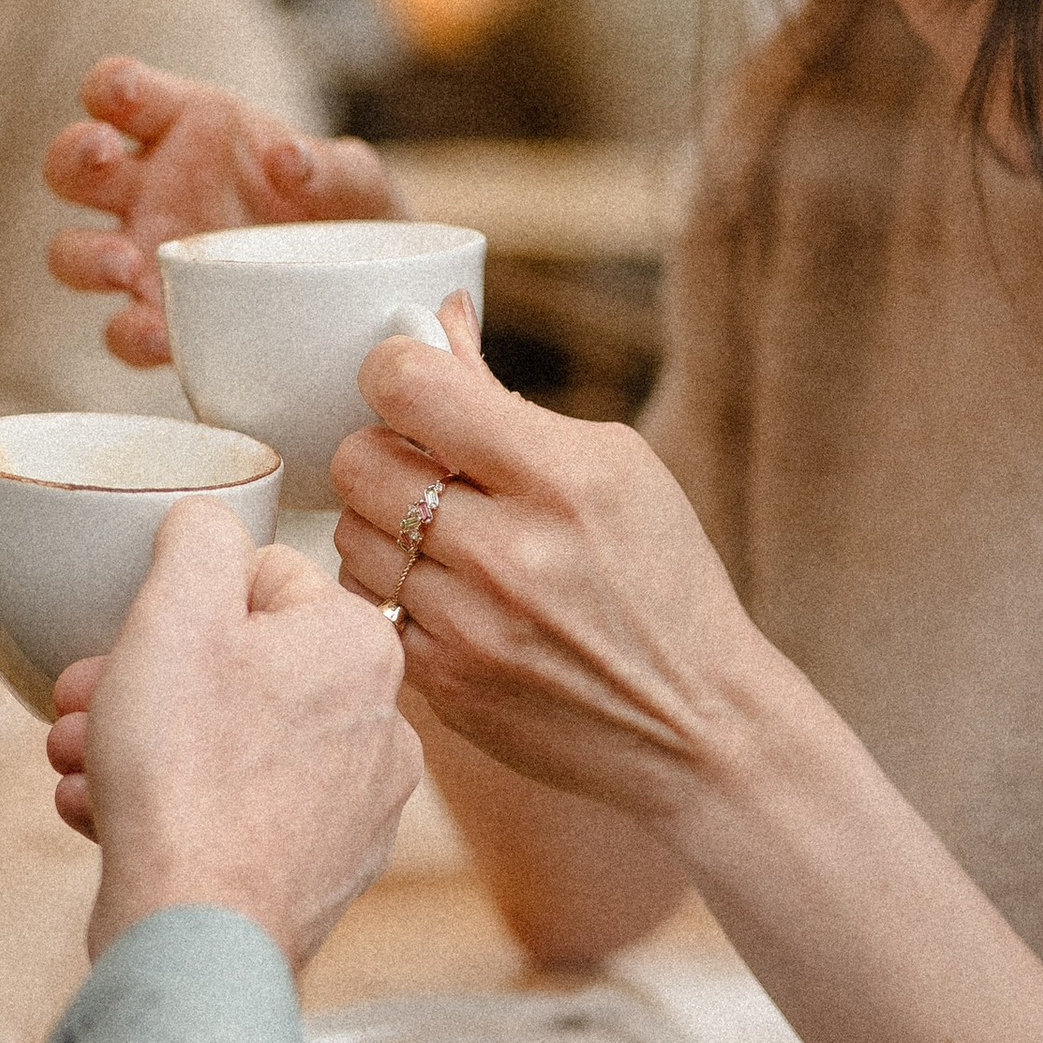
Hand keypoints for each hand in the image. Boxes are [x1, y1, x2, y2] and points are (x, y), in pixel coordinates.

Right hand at [44, 57, 396, 367]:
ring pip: (72, 250)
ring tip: (127, 263)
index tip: (122, 94)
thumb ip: (332, 166)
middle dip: (74, 155)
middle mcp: (150, 187)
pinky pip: (122, 329)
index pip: (122, 93)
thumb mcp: (357, 182)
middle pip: (73, 165)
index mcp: (185, 128)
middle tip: (102, 156)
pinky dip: (131, 333)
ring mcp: (146, 255)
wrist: (366, 293)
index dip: (110, 88)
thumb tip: (291, 159)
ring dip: (85, 255)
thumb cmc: (347, 215)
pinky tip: (160, 334)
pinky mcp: (159, 317)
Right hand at [46, 505, 420, 968]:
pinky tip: (108, 818)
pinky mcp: (322, 874)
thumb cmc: (185, 768)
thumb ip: (199, 538)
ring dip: (143, 745)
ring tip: (80, 766)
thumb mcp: (175, 611)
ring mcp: (357, 809)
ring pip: (230, 744)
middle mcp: (383, 724)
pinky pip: (237, 814)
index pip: (262, 579)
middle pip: (242, 669)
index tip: (122, 640)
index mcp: (362, 646)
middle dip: (145, 682)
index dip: (174, 604)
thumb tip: (209, 522)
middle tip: (80, 703)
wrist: (195, 930)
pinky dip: (173, 810)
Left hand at [331, 298, 779, 828]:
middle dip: (382, 451)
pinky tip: (438, 592)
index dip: (394, 370)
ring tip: (435, 535)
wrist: (693, 722)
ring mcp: (468, 626)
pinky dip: (389, 591)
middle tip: (422, 468)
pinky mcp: (443, 685)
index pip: (410, 387)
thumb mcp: (614, 466)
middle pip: (358, 460)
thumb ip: (505, 399)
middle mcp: (508, 552)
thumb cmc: (659, 577)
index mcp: (560, 477)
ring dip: (378, 524)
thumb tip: (432, 320)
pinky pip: (362, 608)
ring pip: (349, 536)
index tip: (409, 385)